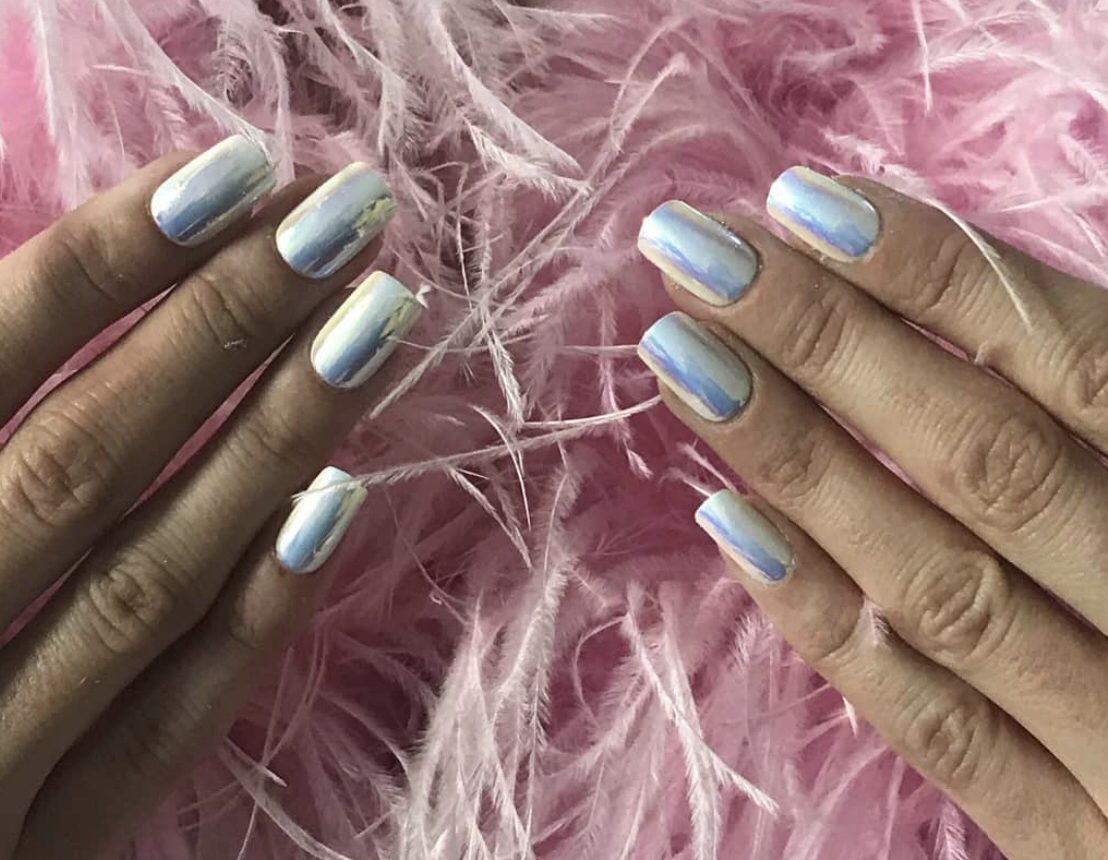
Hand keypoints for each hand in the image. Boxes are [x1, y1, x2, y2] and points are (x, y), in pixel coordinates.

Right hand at [0, 137, 421, 858]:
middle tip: (346, 216)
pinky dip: (256, 609)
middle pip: (86, 456)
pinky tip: (339, 502)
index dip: (110, 262)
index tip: (237, 174)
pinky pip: (170, 719)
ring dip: (274, 440)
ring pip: (149, 577)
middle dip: (224, 324)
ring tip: (377, 321)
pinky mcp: (49, 844)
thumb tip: (95, 284)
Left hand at [636, 168, 1107, 858]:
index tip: (801, 206)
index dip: (941, 277)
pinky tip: (726, 523)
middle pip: (990, 462)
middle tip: (694, 254)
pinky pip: (937, 731)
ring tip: (680, 358)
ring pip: (940, 584)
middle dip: (827, 344)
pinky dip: (826, 622)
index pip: (1088, 365)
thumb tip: (936, 301)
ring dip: (797, 461)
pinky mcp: (1078, 845)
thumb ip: (1104, 424)